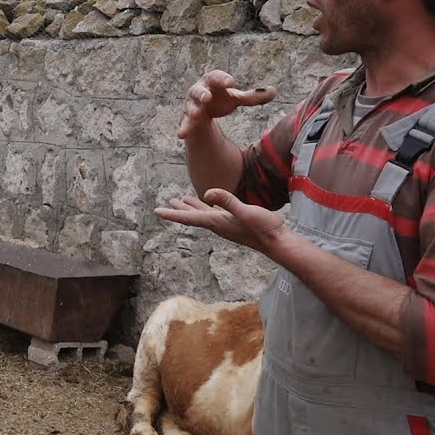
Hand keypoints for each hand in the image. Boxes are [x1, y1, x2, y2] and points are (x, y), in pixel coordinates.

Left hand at [154, 189, 287, 254]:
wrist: (278, 242)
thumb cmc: (264, 228)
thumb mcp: (246, 212)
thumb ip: (228, 202)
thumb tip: (208, 192)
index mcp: (217, 222)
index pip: (189, 217)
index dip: (172, 214)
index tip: (157, 212)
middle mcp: (218, 224)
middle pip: (192, 216)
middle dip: (177, 210)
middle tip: (163, 205)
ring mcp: (226, 224)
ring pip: (203, 214)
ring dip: (190, 207)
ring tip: (180, 199)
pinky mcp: (234, 222)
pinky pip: (215, 213)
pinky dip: (207, 207)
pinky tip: (208, 203)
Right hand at [178, 70, 276, 138]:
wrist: (204, 110)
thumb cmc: (222, 98)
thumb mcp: (237, 98)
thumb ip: (253, 96)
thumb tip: (274, 91)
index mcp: (212, 81)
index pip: (216, 77)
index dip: (222, 79)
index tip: (232, 83)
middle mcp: (199, 91)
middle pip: (198, 90)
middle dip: (202, 93)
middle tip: (207, 97)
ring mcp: (192, 105)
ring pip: (190, 107)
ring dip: (193, 110)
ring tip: (196, 115)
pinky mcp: (187, 119)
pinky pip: (184, 123)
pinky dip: (183, 128)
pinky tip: (181, 135)